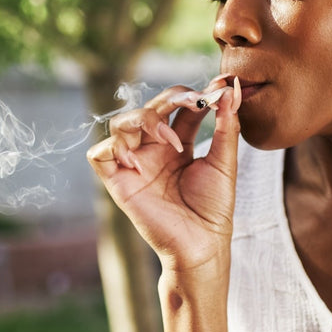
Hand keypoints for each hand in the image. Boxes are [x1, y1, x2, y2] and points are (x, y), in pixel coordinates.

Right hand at [87, 76, 241, 274]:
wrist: (202, 245)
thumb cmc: (214, 208)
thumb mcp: (225, 162)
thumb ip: (227, 125)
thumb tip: (232, 88)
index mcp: (177, 144)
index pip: (178, 106)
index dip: (195, 93)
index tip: (219, 87)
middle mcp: (152, 150)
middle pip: (150, 107)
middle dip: (172, 98)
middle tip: (196, 101)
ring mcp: (134, 164)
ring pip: (120, 122)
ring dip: (143, 119)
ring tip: (170, 140)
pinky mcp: (118, 182)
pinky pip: (99, 153)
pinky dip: (114, 149)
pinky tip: (139, 163)